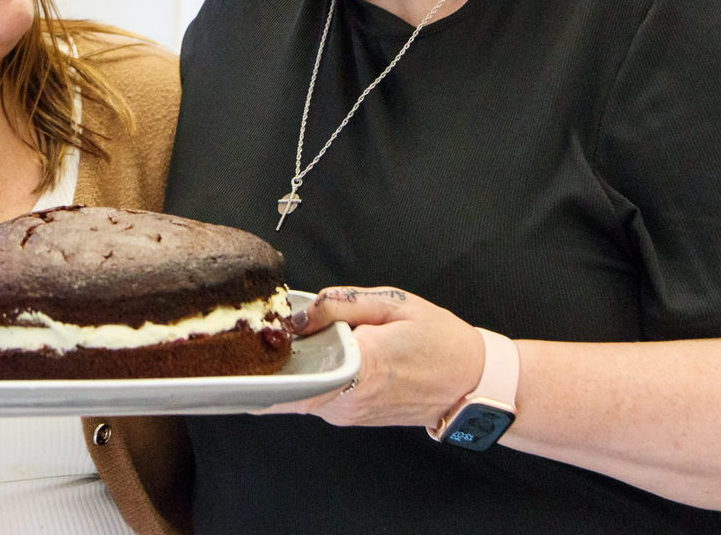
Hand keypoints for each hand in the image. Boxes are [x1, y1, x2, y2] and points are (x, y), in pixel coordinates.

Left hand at [255, 286, 483, 428]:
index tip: (249, 344)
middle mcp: (352, 400)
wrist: (471, 381)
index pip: (298, 376)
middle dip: (269, 363)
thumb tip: (298, 313)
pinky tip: (310, 354)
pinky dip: (305, 377)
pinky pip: (314, 397)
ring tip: (287, 339)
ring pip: (298, 393)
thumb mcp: (393, 304)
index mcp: (364, 368)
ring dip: (288, 369)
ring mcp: (350, 414)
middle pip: (288, 386)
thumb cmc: (440, 339)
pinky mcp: (352, 417)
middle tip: (258, 335)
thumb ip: (341, 303)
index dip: (267, 361)